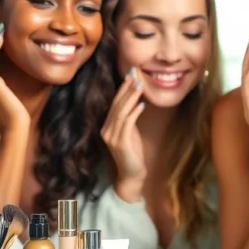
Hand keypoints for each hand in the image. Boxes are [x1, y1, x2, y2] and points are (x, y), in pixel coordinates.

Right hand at [102, 68, 145, 198]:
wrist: (131, 176)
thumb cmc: (133, 154)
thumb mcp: (131, 133)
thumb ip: (130, 119)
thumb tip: (136, 101)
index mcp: (107, 126)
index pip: (114, 103)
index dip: (122, 88)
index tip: (131, 74)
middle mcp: (106, 129)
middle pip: (116, 104)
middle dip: (126, 87)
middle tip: (134, 73)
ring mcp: (112, 136)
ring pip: (121, 112)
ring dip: (131, 97)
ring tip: (139, 84)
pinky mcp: (120, 143)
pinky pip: (127, 124)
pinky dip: (134, 113)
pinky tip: (142, 104)